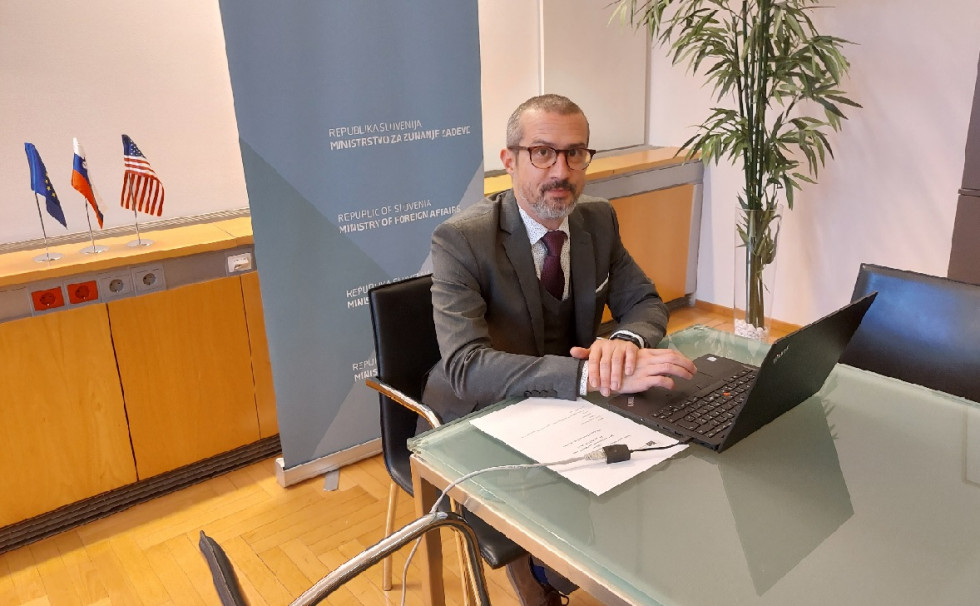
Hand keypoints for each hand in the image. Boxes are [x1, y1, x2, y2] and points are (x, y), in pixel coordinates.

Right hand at [571, 340, 696, 396]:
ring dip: (682, 372)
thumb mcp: (635, 362)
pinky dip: (669, 382)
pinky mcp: (642, 380)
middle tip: (694, 371)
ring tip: (689, 377)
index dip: (682, 358)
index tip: (690, 364)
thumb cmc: (620, 370)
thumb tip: (664, 367)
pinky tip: (672, 385)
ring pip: (669, 367)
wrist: (605, 374)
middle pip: (672, 358)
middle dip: (687, 364)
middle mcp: (648, 359)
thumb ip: (649, 362)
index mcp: (647, 353)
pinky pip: (660, 380)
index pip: (669, 352)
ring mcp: (645, 369)